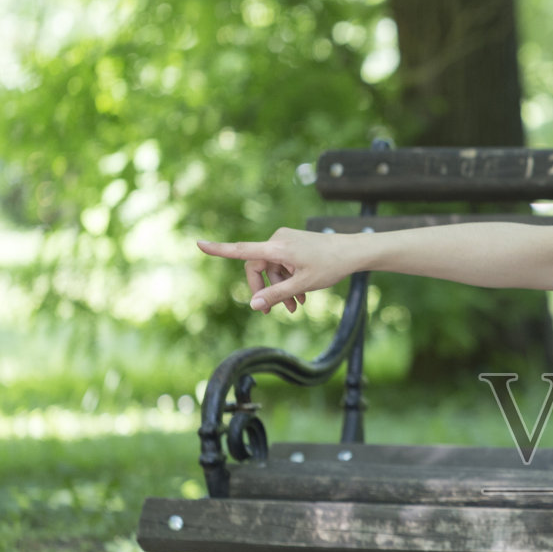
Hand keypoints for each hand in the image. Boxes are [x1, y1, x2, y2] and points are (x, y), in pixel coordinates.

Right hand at [198, 228, 355, 314]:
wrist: (353, 251)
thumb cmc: (330, 265)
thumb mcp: (303, 284)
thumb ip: (276, 295)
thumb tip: (254, 305)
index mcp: (277, 247)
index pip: (242, 250)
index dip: (219, 250)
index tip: (199, 244)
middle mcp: (277, 240)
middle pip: (258, 267)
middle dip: (267, 290)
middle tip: (278, 311)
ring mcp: (285, 240)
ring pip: (272, 269)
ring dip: (280, 288)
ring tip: (296, 307)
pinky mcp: (292, 243)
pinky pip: (282, 264)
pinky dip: (288, 279)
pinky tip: (301, 296)